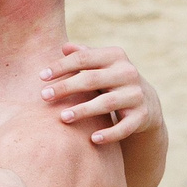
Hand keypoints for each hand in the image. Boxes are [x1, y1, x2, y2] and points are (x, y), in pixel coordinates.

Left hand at [41, 43, 160, 145]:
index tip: (41, 77)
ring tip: (62, 117)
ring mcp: (136, 95)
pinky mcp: (141, 116)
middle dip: (66, 87)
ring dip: (84, 110)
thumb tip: (64, 47)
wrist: (145, 100)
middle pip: (92, 79)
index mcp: (115, 56)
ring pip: (107, 103)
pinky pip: (125, 127)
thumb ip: (83, 55)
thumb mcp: (101, 64)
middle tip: (44, 97)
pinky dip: (110, 134)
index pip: (84, 58)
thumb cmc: (111, 79)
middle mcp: (128, 73)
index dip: (61, 66)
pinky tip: (92, 139)